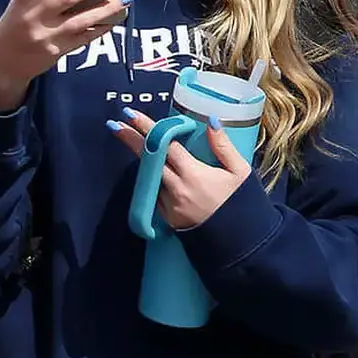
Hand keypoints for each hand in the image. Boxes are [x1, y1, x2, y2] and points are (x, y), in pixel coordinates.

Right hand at [0, 0, 129, 113]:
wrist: (3, 64)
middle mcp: (35, 17)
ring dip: (107, 8)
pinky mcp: (56, 52)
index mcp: (24, 0)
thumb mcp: (21, 4)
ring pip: (81, 20)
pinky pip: (83, 38)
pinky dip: (100, 28)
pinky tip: (114, 19)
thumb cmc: (16, 27)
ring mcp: (46, 36)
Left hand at [109, 108, 250, 228]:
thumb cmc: (240, 204)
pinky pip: (155, 192)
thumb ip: (223, 145)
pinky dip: (154, 179)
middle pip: (149, 158)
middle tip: (116, 125)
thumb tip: (211, 120)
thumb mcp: (240, 171)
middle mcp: (175, 188)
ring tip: (134, 141)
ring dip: (144, 160)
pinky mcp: (165, 216)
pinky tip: (153, 170)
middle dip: (132, 140)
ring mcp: (168, 203)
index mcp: (193, 174)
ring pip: (151, 175)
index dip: (148, 128)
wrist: (235, 241)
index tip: (130, 116)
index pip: (165, 145)